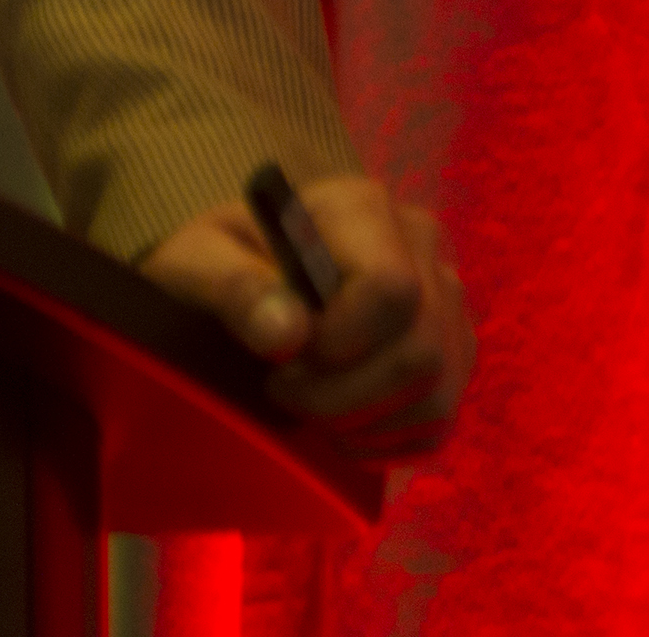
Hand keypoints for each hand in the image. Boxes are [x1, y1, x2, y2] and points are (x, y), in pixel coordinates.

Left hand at [138, 174, 472, 459]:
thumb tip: (288, 333)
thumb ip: (234, 287)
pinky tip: (337, 423)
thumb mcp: (196, 260)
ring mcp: (446, 305)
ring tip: (306, 407)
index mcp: (361, 209)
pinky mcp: (452, 356)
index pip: (391, 287)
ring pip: (436, 395)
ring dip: (362, 422)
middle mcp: (421, 249)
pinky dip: (383, 441)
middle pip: (420, 351)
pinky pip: (439, 423)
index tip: (281, 357)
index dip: (339, 342)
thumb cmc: (218, 260)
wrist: (240, 275)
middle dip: (344, 396)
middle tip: (283, 391)